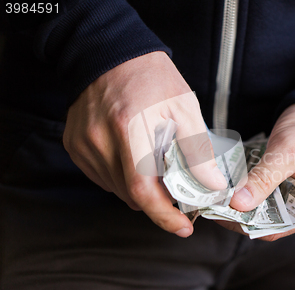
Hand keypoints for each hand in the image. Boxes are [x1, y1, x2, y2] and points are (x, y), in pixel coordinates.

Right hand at [63, 52, 225, 237]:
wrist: (110, 52)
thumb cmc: (151, 76)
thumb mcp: (184, 106)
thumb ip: (197, 149)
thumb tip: (213, 185)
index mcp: (130, 128)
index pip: (143, 189)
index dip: (164, 215)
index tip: (184, 227)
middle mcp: (100, 140)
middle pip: (130, 194)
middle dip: (158, 202)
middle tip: (179, 194)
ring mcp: (83, 145)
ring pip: (116, 189)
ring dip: (141, 190)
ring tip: (158, 170)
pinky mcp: (75, 146)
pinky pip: (103, 177)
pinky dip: (123, 178)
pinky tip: (135, 160)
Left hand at [220, 103, 294, 240]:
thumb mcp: (288, 151)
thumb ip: (265, 178)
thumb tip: (238, 204)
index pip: (278, 227)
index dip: (247, 222)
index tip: (219, 211)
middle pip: (269, 222)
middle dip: (240, 213)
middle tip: (211, 202)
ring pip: (263, 210)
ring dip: (240, 203)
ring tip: (215, 195)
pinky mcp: (286, 189)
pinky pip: (263, 197)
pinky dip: (246, 192)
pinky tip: (228, 186)